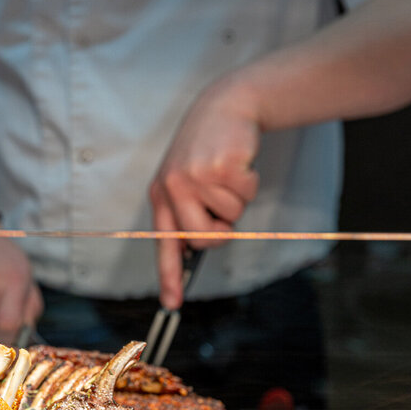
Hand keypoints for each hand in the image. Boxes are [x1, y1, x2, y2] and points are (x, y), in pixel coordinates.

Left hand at [149, 76, 260, 308]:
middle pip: (202, 239)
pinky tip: (237, 163)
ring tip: (227, 173)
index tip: (172, 303)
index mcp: (161, 195)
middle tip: (224, 210)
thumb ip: (188, 212)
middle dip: (221, 232)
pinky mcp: (219, 166)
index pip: (163, 243)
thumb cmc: (207, 149)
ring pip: (229, 217)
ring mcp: (195, 177)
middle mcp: (172, 188)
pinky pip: (244, 195)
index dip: (169, 275)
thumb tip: (197, 251)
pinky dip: (249, 183)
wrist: (225, 106)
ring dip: (237, 200)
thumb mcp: (186, 178)